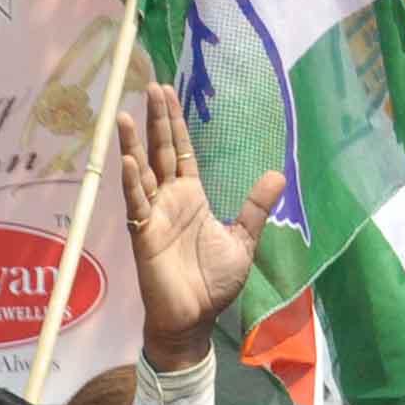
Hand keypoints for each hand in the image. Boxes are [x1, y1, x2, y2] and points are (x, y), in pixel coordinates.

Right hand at [117, 82, 281, 370]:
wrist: (194, 319)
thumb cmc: (213, 284)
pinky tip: (130, 160)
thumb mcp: (243, 241)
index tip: (167, 92)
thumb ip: (255, 207)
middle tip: (151, 85)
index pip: (182, 151)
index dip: (175, 123)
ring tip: (126, 114)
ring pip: (142, 171)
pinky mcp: (143, 233)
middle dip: (156, 120)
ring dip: (134, 143)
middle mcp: (169, 199)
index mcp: (192, 197)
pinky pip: (136, 202)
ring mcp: (153, 214)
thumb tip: (278, 173)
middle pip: (161, 151)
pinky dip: (132, 182)